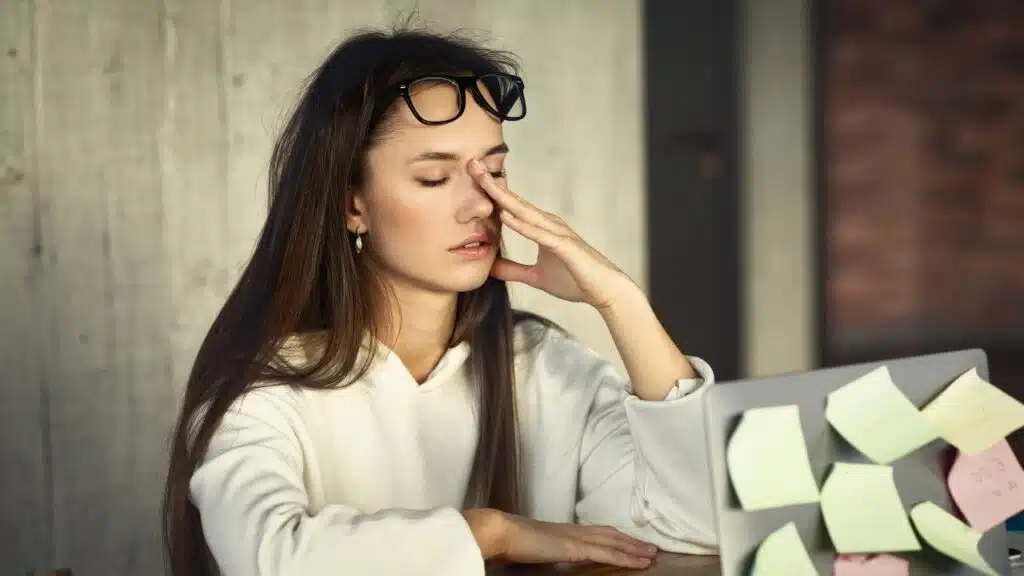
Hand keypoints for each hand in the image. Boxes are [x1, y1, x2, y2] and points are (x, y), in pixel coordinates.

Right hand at [462, 508, 657, 568]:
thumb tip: (546, 554)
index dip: (614, 537)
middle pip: (609, 534)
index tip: (628, 542)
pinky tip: (639, 562)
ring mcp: (576, 538)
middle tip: (650, 547)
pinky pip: (607, 553)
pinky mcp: (576, 547)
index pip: (595, 533)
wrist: (500, 531)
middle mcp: (573, 530)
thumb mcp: (532, 547)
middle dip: (630, 541)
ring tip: (652, 554)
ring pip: (613, 542)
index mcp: (562, 531)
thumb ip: (545, 550)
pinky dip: (626, 557)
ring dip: (634, 548)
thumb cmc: (508, 540)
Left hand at [469, 160, 637, 310]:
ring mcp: (558, 233)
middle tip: (471, 164)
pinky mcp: (566, 247)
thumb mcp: (536, 277)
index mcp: (542, 228)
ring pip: (526, 212)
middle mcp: (549, 224)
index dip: (491, 193)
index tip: (470, 178)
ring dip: (504, 198)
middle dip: (492, 184)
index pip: (511, 208)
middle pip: (515, 202)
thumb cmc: (576, 281)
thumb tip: (491, 268)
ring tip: (484, 182)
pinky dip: (523, 225)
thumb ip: (514, 270)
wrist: (605, 292)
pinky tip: (506, 216)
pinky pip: (540, 234)